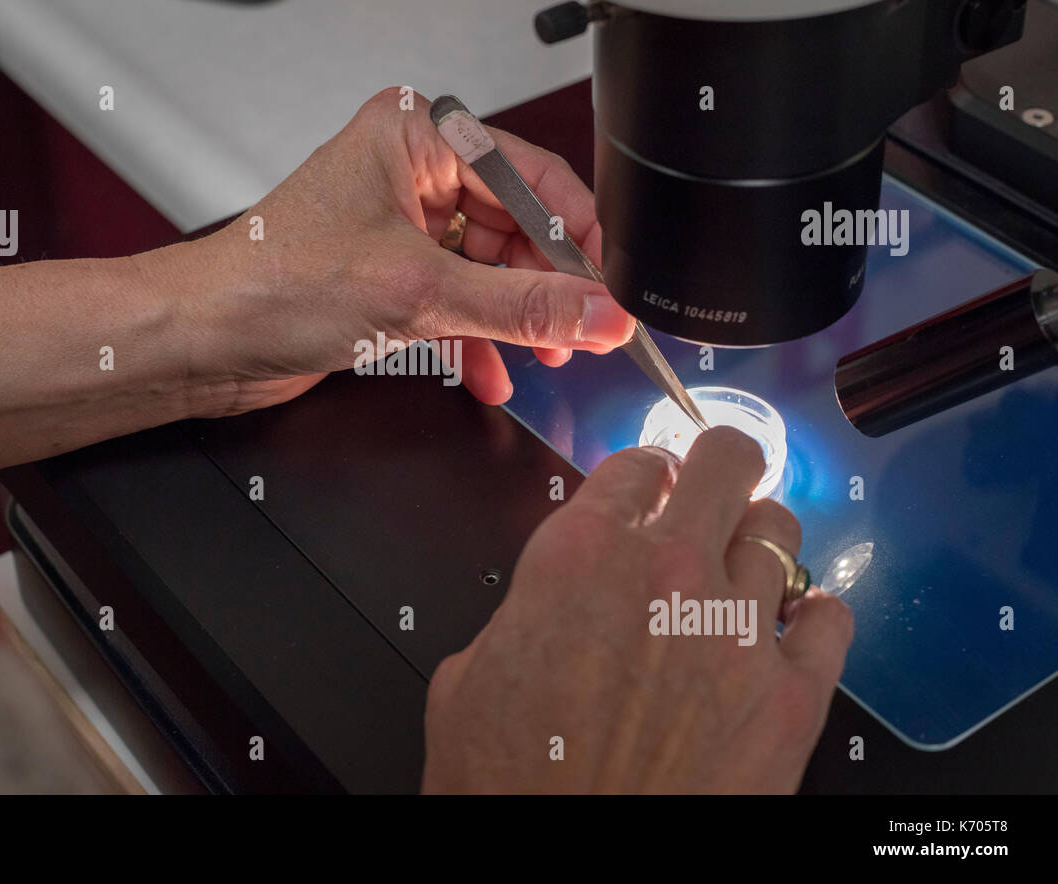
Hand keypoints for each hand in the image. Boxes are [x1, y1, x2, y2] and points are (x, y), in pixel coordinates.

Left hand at [140, 88, 634, 415]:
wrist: (201, 339)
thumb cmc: (269, 284)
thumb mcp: (416, 293)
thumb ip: (520, 305)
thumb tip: (596, 312)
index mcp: (415, 134)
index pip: (530, 175)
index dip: (575, 237)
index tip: (605, 291)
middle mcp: (408, 170)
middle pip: (516, 224)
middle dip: (545, 285)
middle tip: (580, 330)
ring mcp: (399, 222)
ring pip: (489, 267)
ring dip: (515, 317)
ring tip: (545, 355)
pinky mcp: (389, 270)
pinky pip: (457, 297)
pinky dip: (478, 336)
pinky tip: (494, 372)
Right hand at [421, 427, 853, 793]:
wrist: (563, 864)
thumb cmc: (509, 787)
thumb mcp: (473, 674)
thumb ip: (528, 609)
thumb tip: (552, 603)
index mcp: (581, 555)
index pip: (636, 463)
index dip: (642, 473)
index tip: (647, 487)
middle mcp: (667, 574)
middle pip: (728, 462)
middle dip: (720, 465)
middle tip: (714, 482)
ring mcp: (738, 631)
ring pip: (782, 530)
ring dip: (760, 540)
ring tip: (745, 564)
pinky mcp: (792, 697)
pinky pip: (832, 619)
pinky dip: (816, 615)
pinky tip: (795, 625)